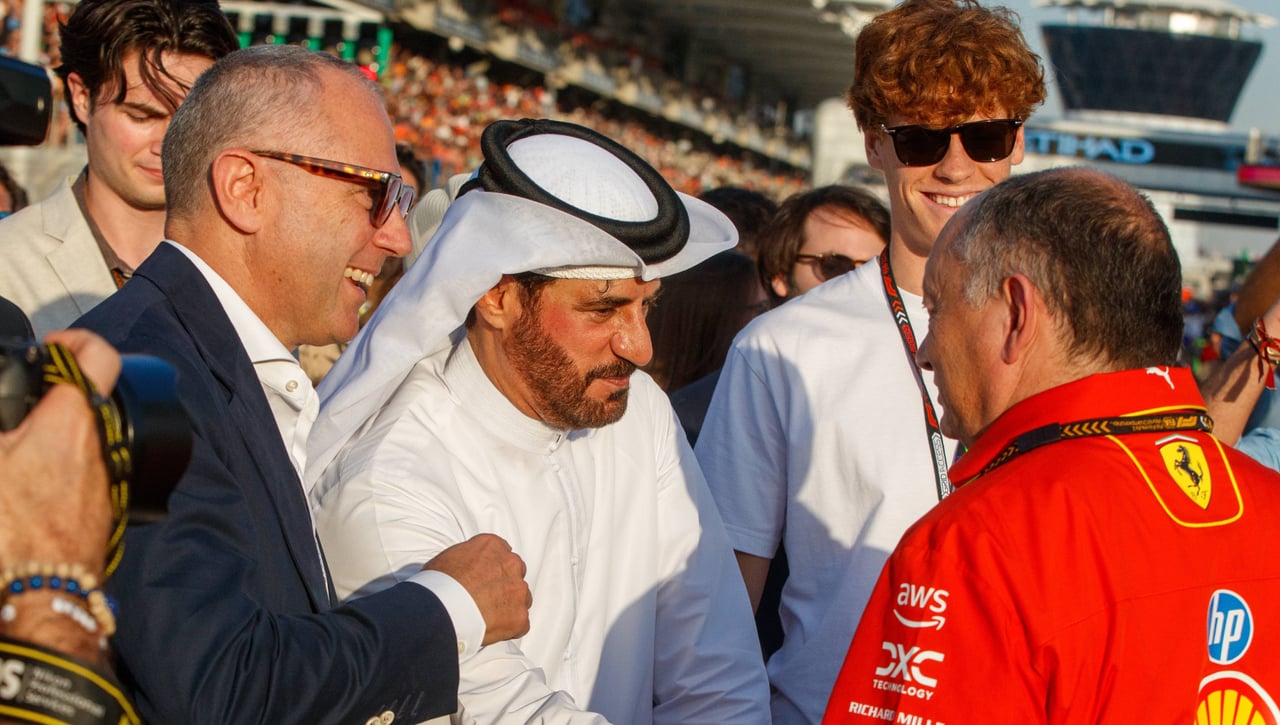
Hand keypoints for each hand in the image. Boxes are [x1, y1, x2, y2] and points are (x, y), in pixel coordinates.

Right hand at [0, 330, 120, 572]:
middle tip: (19, 405)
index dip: (76, 339)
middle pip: (85, 402)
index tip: (50, 347)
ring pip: (82, 440)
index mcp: (72, 421)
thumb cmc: (12, 531)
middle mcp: (99, 445)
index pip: (99, 356)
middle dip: (50, 398)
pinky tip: (26, 487)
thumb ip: (0, 424)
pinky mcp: (99, 509)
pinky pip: (79, 474)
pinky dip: (54, 470)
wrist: (42, 597)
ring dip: (50, 437)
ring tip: (15, 448)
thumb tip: (5, 422)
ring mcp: (103, 479)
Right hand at [423, 533, 530, 644]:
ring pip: (521, 599)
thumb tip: (468, 566)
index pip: (503, 554)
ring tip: (487, 616)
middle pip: (515, 575)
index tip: (484, 580)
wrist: (441, 609)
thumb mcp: (450, 556)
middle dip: (504, 586)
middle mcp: (510, 564)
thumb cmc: (438, 584)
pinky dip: (509, 628)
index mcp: (493, 546)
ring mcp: (518, 590)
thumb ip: (469, 557)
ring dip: (509, 606)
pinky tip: (491, 630)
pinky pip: (520, 624)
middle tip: (486, 599)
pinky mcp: (519, 616)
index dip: (493, 569)